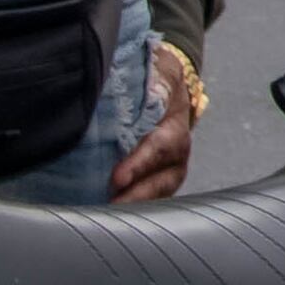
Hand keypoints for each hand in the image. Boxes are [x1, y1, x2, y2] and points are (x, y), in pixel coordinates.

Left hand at [112, 40, 200, 201]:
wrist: (171, 86)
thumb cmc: (159, 76)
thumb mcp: (160, 68)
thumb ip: (154, 76)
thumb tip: (130, 79)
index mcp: (175, 124)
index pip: (158, 148)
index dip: (138, 165)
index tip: (116, 178)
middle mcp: (178, 151)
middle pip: (161, 180)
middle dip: (136, 195)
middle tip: (110, 205)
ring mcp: (171, 168)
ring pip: (158, 193)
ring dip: (134, 205)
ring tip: (106, 216)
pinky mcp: (160, 179)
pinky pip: (150, 197)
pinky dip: (132, 206)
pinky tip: (108, 213)